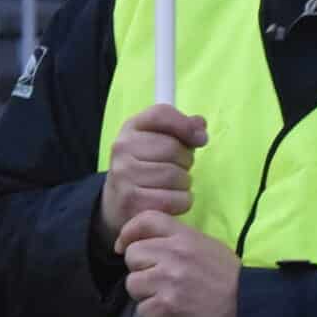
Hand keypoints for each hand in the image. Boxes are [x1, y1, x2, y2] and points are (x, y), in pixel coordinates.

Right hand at [96, 104, 205, 249]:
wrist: (116, 202)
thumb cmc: (145, 167)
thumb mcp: (157, 140)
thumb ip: (181, 128)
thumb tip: (200, 124)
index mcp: (131, 127)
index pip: (161, 114)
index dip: (186, 125)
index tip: (200, 139)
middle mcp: (122, 148)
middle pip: (174, 149)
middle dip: (185, 161)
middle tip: (177, 169)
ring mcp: (124, 176)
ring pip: (177, 176)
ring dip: (184, 184)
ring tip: (172, 187)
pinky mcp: (132, 202)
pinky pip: (176, 199)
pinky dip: (182, 202)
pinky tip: (170, 201)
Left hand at [115, 210, 239, 316]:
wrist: (247, 308)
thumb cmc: (228, 278)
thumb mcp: (206, 246)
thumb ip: (177, 241)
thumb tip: (148, 245)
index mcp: (185, 236)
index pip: (146, 220)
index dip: (129, 232)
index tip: (125, 246)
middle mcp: (173, 254)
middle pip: (133, 254)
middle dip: (141, 269)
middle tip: (158, 279)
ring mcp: (168, 281)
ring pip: (133, 284)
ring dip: (145, 294)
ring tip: (166, 298)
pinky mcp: (166, 307)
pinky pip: (142, 310)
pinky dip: (154, 315)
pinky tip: (171, 314)